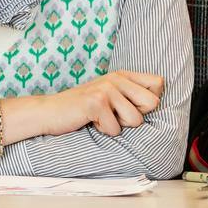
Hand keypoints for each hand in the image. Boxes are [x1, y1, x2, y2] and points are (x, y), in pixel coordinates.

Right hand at [1, 71, 164, 142]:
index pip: (158, 84)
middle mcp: (116, 78)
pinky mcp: (96, 103)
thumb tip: (157, 103)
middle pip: (152, 103)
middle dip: (136, 117)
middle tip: (115, 115)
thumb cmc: (82, 109)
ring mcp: (106, 89)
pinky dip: (103, 131)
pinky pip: (115, 129)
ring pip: (135, 120)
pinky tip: (91, 122)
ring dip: (118, 126)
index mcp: (122, 75)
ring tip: (101, 118)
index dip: (149, 101)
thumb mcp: (110, 96)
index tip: (129, 106)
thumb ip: (131, 95)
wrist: (49, 112)